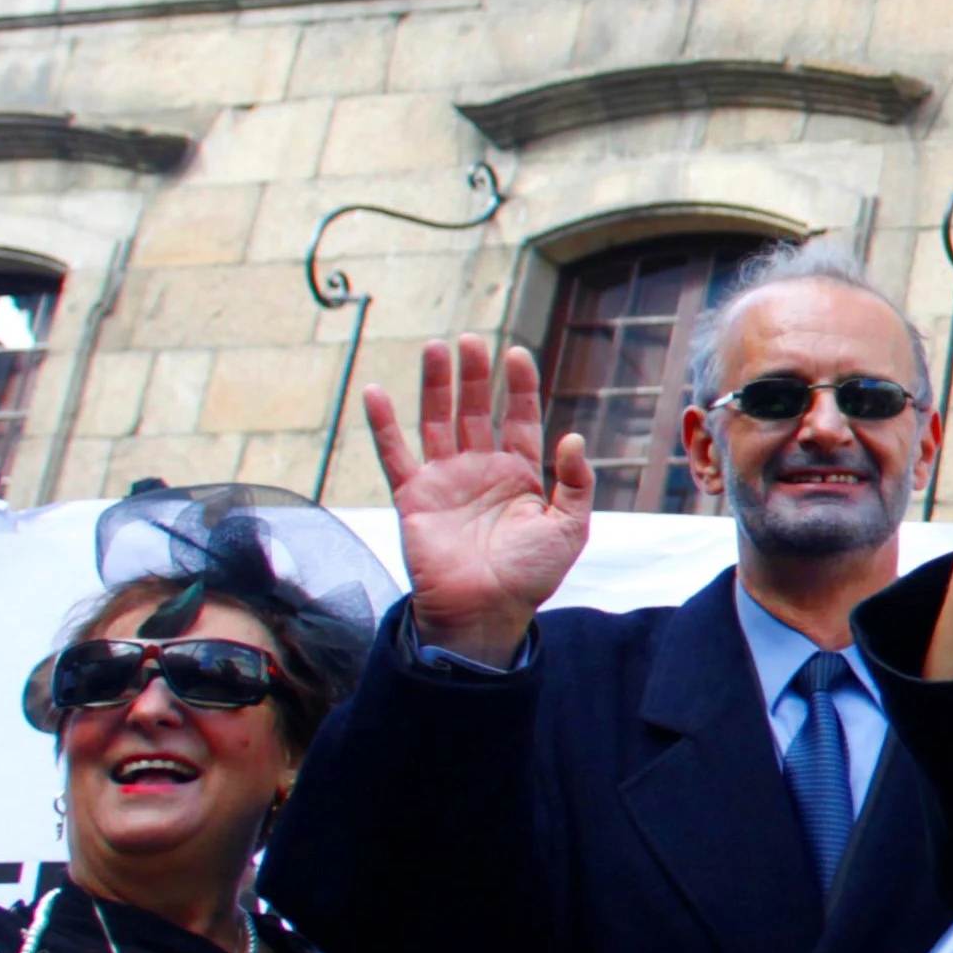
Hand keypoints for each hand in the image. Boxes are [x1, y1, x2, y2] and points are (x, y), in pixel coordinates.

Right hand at [362, 342, 595, 665]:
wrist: (487, 613)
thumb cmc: (530, 576)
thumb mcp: (569, 528)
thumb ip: (576, 483)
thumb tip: (573, 436)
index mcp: (519, 474)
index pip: (519, 418)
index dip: (518, 386)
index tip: (517, 353)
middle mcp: (480, 470)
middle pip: (474, 410)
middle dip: (474, 375)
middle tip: (470, 340)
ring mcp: (445, 480)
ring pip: (437, 421)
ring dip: (436, 385)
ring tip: (436, 347)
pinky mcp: (413, 497)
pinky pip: (394, 454)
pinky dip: (383, 424)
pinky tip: (376, 392)